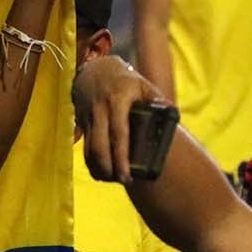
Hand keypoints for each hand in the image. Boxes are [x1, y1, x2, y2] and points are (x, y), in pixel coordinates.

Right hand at [73, 55, 167, 182]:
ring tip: (112, 179)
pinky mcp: (81, 124)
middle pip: (100, 147)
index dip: (121, 156)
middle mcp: (100, 111)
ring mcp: (88, 118)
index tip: (127, 174)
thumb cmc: (124, 81)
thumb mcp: (143, 84)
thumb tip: (171, 113)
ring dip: (99, 168)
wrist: (94, 70)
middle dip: (109, 168)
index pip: (119, 133)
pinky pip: (84, 148)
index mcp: (117, 100)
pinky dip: (91, 163)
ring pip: (89, 150)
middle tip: (122, 181)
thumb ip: (156, 99)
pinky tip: (101, 172)